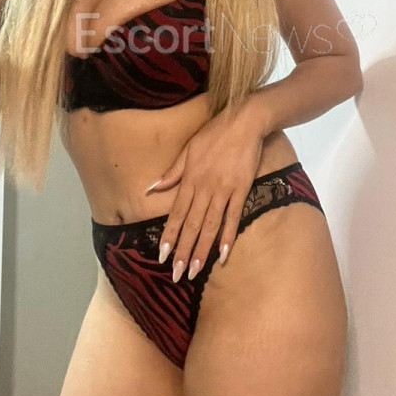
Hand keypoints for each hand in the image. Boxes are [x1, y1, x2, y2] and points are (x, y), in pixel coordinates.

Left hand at [148, 103, 265, 282]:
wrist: (244, 121)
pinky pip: (234, 217)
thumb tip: (150, 189)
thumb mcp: (188, 149)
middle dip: (183, 251)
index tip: (161, 256)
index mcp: (190, 179)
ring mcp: (224, 190)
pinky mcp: (242, 189)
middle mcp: (205, 188)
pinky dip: (227, 236)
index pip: (177, 214)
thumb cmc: (214, 133)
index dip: (169, 236)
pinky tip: (223, 255)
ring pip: (210, 225)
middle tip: (176, 274)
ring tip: (195, 271)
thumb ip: (172, 173)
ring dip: (202, 250)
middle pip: (192, 225)